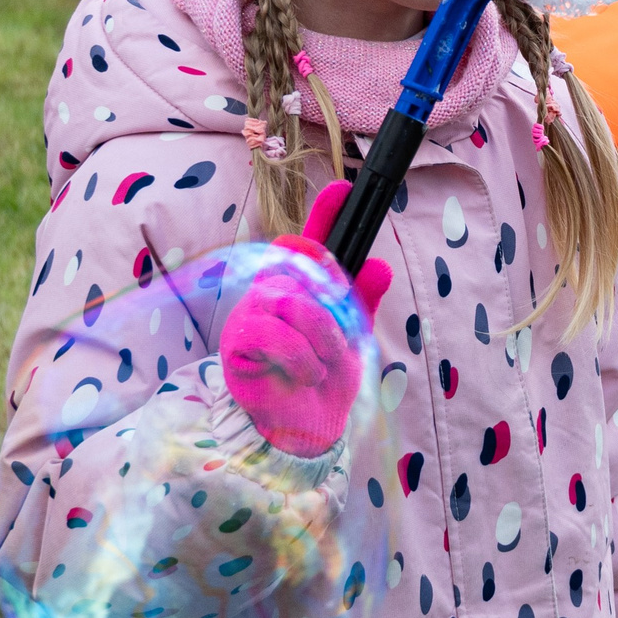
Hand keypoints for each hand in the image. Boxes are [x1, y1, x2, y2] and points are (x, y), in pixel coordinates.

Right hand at [220, 182, 392, 457]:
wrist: (304, 430)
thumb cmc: (324, 378)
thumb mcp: (352, 336)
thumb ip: (361, 300)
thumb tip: (379, 266)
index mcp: (301, 286)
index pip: (311, 242)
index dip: (325, 213)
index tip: (343, 188)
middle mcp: (273, 290)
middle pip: (305, 267)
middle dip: (333, 304)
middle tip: (338, 338)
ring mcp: (251, 312)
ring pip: (295, 302)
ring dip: (322, 340)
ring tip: (320, 366)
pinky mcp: (237, 341)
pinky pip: (274, 333)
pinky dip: (301, 358)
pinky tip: (301, 375)